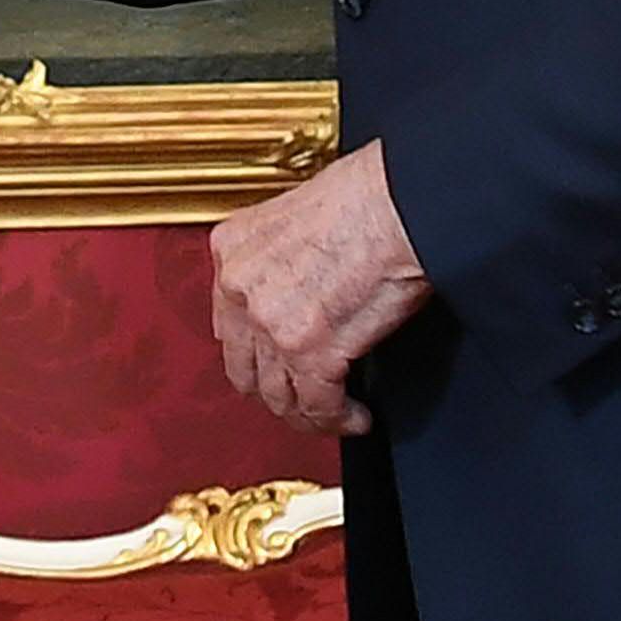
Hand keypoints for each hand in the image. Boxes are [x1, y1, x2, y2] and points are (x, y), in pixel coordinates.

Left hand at [207, 140, 429, 434]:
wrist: (393, 206)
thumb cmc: (360, 199)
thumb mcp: (290, 217)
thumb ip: (275, 260)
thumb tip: (292, 294)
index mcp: (231, 249)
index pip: (228, 325)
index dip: (254, 355)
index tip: (275, 367)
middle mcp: (241, 288)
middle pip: (245, 369)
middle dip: (275, 392)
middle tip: (302, 400)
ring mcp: (271, 324)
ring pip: (280, 397)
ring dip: (309, 414)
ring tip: (335, 413)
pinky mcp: (311, 355)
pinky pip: (320, 407)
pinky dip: (340, 420)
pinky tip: (357, 417)